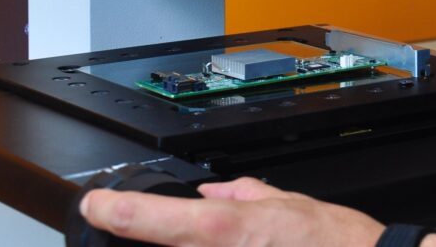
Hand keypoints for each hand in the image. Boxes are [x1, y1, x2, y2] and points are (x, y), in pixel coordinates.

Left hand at [80, 176, 384, 246]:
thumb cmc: (339, 244)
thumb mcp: (292, 205)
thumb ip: (247, 195)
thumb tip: (217, 194)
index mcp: (230, 232)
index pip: (156, 219)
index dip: (117, 211)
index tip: (96, 205)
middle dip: (143, 239)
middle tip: (132, 226)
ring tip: (238, 235)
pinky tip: (238, 246)